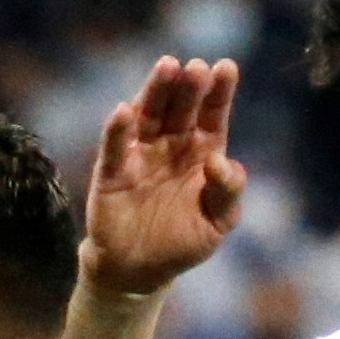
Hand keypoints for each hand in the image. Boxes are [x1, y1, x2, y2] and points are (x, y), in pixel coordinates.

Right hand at [81, 56, 249, 298]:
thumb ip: (228, 191)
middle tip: (196, 67)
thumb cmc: (183, 243)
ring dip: (155, 90)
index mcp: (202, 151)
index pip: (212, 113)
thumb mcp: (218, 222)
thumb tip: (221, 159)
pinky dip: (118, 128)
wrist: (140, 271)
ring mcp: (140, 153)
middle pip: (181, 106)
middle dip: (189, 85)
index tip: (226, 67)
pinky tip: (124, 110)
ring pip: (148, 114)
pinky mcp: (112, 171)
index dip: (219, 91)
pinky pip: (114, 146)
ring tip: (166, 67)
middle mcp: (171, 144)